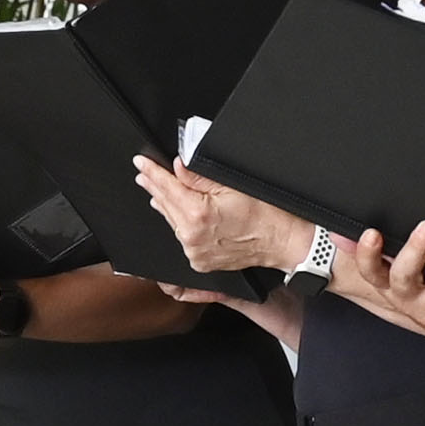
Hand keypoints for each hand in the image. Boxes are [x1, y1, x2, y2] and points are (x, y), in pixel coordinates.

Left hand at [142, 163, 312, 278]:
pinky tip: (175, 214)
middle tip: (143, 173)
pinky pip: (183, 238)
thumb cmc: (266, 214)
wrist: (283, 241)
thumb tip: (178, 166)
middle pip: (166, 205)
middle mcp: (191, 237)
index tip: (141, 163)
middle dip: (154, 187)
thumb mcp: (231, 186)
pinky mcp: (200, 262)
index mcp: (197, 214)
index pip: (167, 187)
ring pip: (173, 222)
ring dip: (165, 205)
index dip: (153, 173)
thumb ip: (199, 176)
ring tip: (155, 190)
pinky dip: (178, 225)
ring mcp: (194, 253)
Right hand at [344, 222, 424, 345]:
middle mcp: (409, 299)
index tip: (372, 233)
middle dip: (416, 252)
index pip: (370, 270)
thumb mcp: (392, 270)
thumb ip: (368, 250)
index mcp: (389, 284)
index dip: (368, 254)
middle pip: (405, 277)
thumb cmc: (422, 287)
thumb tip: (336, 231)